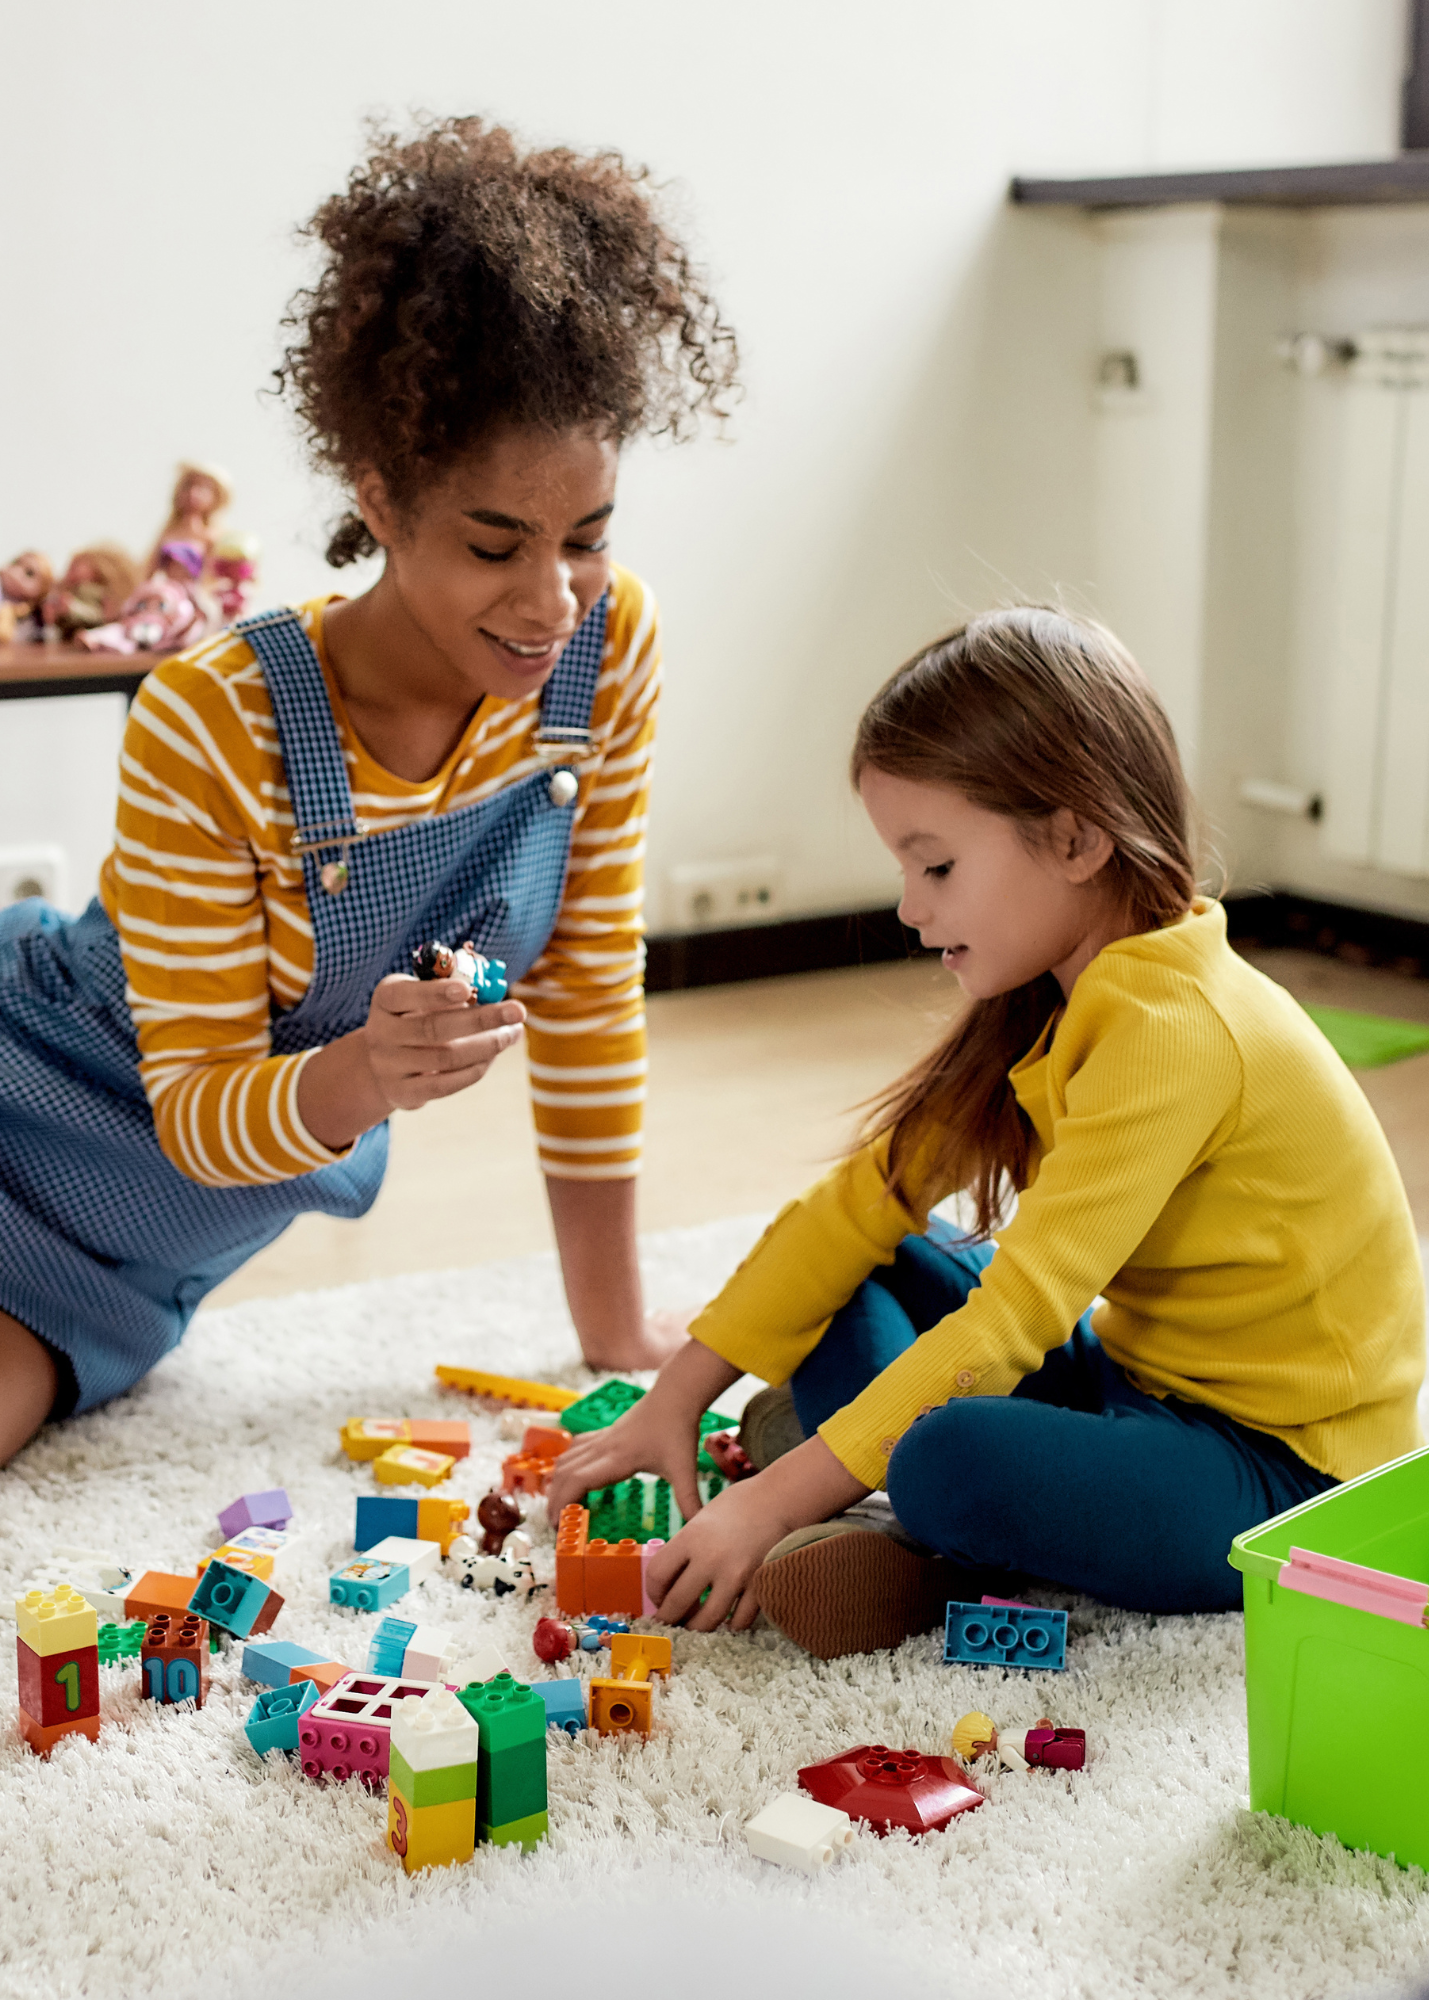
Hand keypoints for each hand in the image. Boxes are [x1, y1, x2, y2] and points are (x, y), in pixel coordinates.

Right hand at [297, 974, 523, 1151]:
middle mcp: (380, 1032)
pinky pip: (445, 1084)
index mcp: (386, 999)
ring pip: (445, 1058)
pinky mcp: (402, 1092)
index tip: (468, 989)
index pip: (407, 994)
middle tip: (518, 1011)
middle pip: (433, 1028)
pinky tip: (493, 1055)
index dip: (436, 992)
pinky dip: (474, 1069)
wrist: (383, 1065)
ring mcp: (388, 1066)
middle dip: (481, 1019)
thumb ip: (453, 988)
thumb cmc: (416, 1018)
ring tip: (513, 1033)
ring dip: (487, 1045)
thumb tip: (494, 988)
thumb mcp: (423, 996)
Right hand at [544, 1333, 741, 1521]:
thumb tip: (698, 1526)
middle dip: (554, 1500)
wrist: (676, 1395)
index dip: (561, 1503)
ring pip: (566, 1459)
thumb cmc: (678, 1430)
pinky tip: (571, 1476)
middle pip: (564, 1473)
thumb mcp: (685, 1469)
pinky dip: (566, 1465)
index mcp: (617, 1459)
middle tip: (556, 1526)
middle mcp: (603, 1448)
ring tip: (560, 1506)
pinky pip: (575, 1449)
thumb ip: (689, 1500)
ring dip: (556, 1482)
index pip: (576, 1481)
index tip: (558, 1525)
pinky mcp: (605, 1433)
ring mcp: (602, 1439)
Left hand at [644, 1435, 871, 1632]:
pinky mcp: (758, 1586)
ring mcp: (736, 1576)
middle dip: (669, 1618)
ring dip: (697, 1628)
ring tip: (695, 1627)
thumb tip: (672, 1579)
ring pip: (707, 1620)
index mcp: (691, 1538)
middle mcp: (710, 1559)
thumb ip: (686, 1548)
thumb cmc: (740, 1504)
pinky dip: (731, 1624)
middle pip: (677, 1604)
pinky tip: (728, 1620)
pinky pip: (739, 1620)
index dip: (653, 1593)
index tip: (658, 1598)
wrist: (781, 1499)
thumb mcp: (702, 1518)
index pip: (657, 1576)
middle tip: (670, 1622)